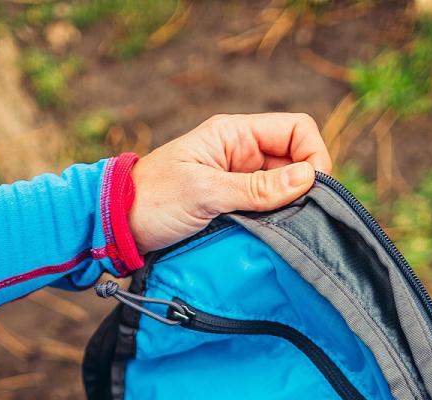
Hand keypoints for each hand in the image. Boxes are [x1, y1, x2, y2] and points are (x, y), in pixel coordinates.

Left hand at [128, 113, 332, 253]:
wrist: (118, 226)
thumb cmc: (153, 200)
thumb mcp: (205, 192)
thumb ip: (256, 188)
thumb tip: (307, 179)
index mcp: (235, 134)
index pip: (296, 129)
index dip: (314, 156)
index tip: (313, 191)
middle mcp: (242, 153)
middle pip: (295, 161)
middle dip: (304, 187)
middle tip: (300, 219)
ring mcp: (238, 181)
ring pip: (284, 190)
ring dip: (289, 209)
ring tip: (283, 231)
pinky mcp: (233, 208)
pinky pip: (267, 211)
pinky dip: (274, 224)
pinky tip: (270, 238)